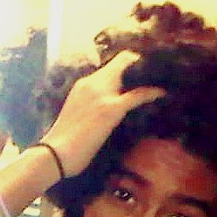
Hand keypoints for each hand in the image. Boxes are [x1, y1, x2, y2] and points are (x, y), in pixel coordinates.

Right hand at [40, 50, 165, 176]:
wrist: (54, 154)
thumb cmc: (63, 144)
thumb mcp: (77, 116)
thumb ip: (91, 108)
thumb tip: (104, 115)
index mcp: (82, 85)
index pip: (108, 68)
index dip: (126, 67)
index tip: (139, 74)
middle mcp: (91, 83)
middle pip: (121, 63)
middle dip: (139, 66)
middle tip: (156, 73)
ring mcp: (101, 94)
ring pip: (129, 73)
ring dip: (145, 76)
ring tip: (161, 80)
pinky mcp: (110, 109)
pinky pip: (137, 95)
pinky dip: (151, 92)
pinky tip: (162, 93)